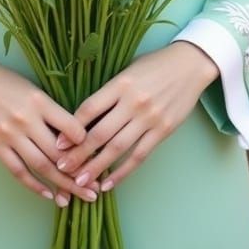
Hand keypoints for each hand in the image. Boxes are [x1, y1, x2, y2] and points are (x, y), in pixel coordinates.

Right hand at [0, 47, 98, 206]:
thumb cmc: (5, 81)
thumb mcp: (32, 89)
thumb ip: (50, 111)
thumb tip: (73, 137)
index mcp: (40, 101)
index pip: (72, 128)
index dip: (88, 145)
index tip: (99, 157)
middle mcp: (26, 119)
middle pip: (59, 153)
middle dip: (80, 173)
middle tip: (96, 188)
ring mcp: (9, 134)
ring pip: (41, 166)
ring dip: (62, 185)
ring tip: (77, 197)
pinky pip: (18, 171)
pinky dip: (35, 186)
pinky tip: (49, 196)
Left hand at [54, 42, 218, 190]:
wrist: (190, 64)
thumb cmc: (154, 65)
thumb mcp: (128, 70)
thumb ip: (110, 92)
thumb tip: (84, 118)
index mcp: (121, 83)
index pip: (90, 108)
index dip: (72, 128)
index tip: (57, 143)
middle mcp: (133, 102)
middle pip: (100, 133)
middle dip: (79, 153)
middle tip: (61, 168)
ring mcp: (149, 118)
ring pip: (118, 148)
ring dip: (97, 167)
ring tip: (80, 181)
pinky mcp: (163, 130)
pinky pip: (140, 155)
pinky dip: (123, 172)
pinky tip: (109, 183)